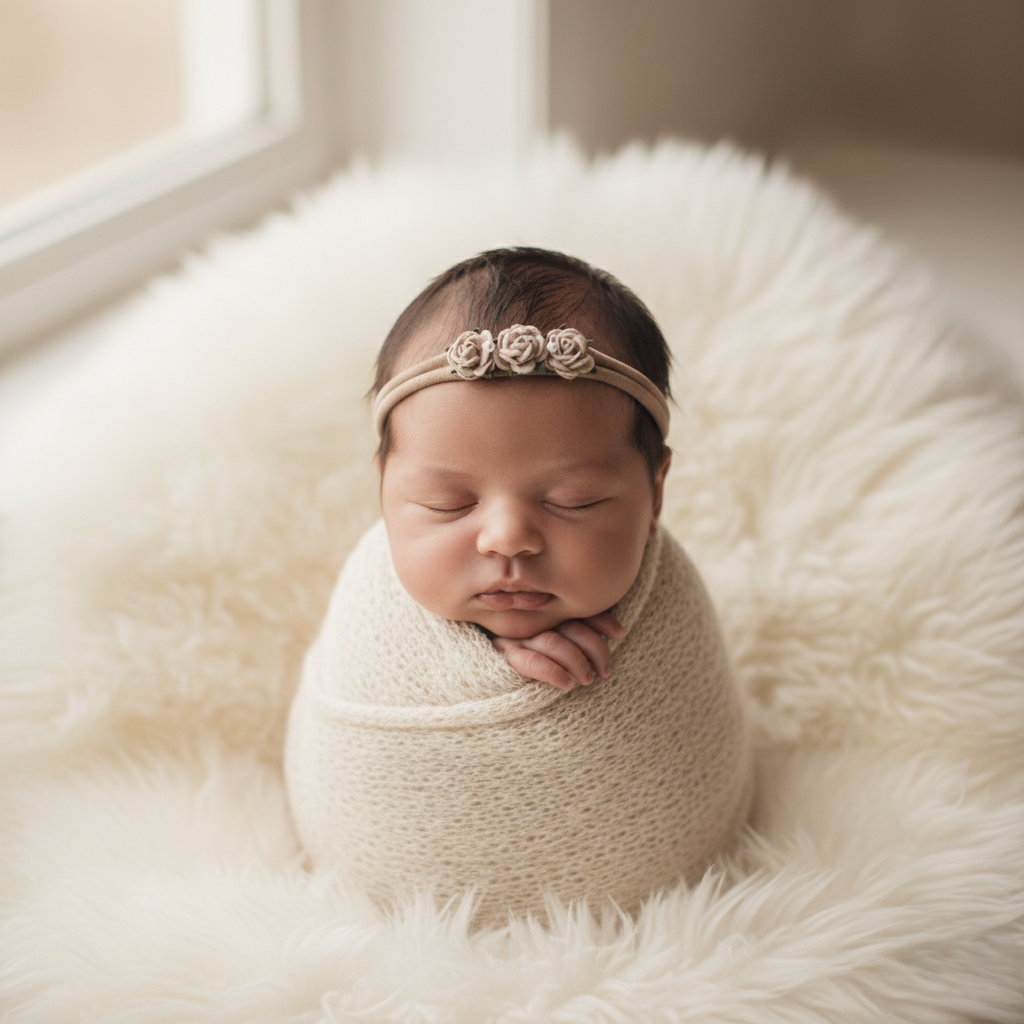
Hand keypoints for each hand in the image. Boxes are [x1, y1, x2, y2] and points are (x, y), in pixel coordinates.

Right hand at [491, 612, 626, 688]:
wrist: (489, 660)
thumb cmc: (536, 644)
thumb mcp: (562, 631)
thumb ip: (587, 624)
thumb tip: (620, 632)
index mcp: (551, 607)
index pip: (580, 610)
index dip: (602, 621)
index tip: (620, 634)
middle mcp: (536, 616)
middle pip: (571, 625)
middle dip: (594, 648)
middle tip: (605, 670)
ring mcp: (520, 633)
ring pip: (554, 642)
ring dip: (576, 661)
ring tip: (589, 679)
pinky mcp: (506, 653)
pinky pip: (530, 661)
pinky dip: (551, 671)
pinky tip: (566, 683)